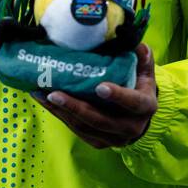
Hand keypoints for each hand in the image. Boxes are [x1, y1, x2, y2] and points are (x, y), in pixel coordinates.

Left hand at [32, 43, 158, 148]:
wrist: (139, 118)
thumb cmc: (139, 89)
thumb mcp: (145, 73)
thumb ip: (143, 60)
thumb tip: (139, 45)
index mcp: (145, 107)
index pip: (132, 102)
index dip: (117, 96)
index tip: (99, 87)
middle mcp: (131, 127)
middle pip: (100, 120)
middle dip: (75, 107)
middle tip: (54, 92)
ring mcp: (113, 139)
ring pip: (84, 127)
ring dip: (61, 111)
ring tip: (42, 94)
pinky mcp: (98, 142)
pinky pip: (76, 130)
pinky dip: (60, 116)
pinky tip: (46, 102)